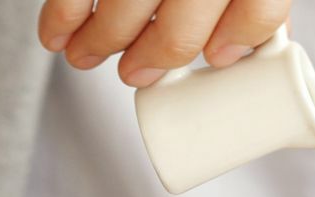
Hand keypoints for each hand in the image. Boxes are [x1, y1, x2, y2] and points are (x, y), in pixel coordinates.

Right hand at [38, 0, 290, 86]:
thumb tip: (238, 50)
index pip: (257, 5)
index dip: (240, 38)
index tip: (216, 58)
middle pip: (184, 17)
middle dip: (154, 54)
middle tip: (133, 72)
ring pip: (126, 1)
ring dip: (100, 37)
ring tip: (85, 56)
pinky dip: (63, 10)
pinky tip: (57, 32)